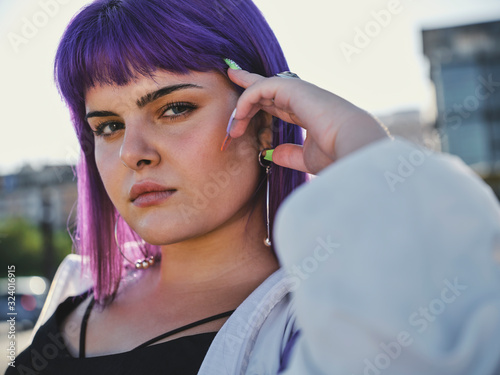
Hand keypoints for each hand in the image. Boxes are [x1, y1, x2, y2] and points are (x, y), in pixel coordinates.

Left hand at [227, 68, 389, 173]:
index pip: (277, 103)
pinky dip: (246, 100)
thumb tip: (272, 154)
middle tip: (231, 75)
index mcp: (306, 112)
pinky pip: (261, 88)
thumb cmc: (336, 154)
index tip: (241, 107)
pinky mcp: (293, 88)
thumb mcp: (306, 158)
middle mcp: (302, 98)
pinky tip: (238, 117)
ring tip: (232, 125)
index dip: (259, 102)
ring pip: (262, 88)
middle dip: (247, 83)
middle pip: (267, 87)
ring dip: (243, 105)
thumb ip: (289, 154)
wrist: (352, 147)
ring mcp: (299, 92)